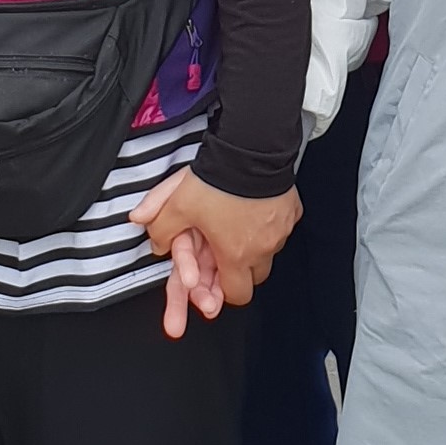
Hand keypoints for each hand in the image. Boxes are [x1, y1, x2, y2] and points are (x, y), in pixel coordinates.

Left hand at [128, 169, 300, 339]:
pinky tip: (254, 212)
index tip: (214, 283)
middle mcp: (262, 247)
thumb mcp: (178, 204)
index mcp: (235, 255)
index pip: (236, 295)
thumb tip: (154, 241)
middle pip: (254, 277)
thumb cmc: (221, 179)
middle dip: (239, 271)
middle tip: (224, 258)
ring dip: (253, 247)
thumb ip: (161, 227)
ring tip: (236, 230)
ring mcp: (280, 230)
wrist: (251, 149)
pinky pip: (281, 228)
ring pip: (268, 252)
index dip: (223, 292)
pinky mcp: (291, 212)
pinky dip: (268, 225)